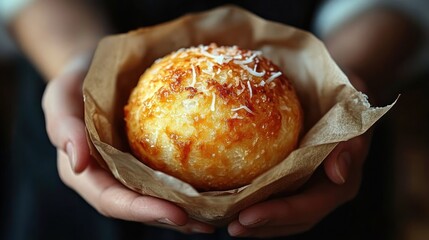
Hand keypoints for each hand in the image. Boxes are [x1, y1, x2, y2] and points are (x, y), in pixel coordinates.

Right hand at [41, 59, 213, 233]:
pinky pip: (173, 171)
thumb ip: (62, 125)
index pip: (112, 201)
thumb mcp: (60, 95)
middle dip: (173, 218)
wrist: (97, 67)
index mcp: (87, 173)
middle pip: (142, 207)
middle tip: (208, 223)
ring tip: (221, 214)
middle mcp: (112, 177)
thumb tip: (77, 162)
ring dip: (190, 210)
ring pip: (161, 196)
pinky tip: (219, 183)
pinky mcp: (152, 155)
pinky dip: (195, 182)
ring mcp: (134, 168)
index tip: (176, 213)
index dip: (142, 211)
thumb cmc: (76, 80)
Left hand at [227, 75, 371, 237]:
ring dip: (257, 223)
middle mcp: (324, 189)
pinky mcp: (294, 178)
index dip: (281, 213)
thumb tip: (339, 173)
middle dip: (264, 225)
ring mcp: (308, 186)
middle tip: (233, 227)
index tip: (249, 215)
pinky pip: (274, 195)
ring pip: (283, 214)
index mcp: (341, 180)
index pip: (312, 205)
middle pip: (294, 219)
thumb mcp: (352, 106)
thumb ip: (350, 140)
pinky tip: (230, 202)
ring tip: (226, 224)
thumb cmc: (345, 93)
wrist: (339, 88)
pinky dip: (254, 202)